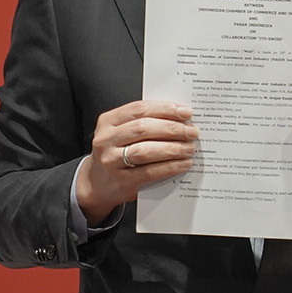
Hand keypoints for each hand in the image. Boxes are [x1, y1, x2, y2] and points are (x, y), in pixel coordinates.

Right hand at [77, 101, 197, 223]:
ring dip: (173, 148)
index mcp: (108, 121)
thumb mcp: (124, 133)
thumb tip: (183, 117)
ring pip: (145, 150)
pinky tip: (184, 163)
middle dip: (172, 129)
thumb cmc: (119, 152)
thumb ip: (147, 122)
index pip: (139, 109)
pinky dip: (170, 167)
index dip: (165, 109)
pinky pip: (149, 172)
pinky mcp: (121, 180)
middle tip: (193, 132)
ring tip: (190, 148)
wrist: (98, 183)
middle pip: (143, 129)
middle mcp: (106, 139)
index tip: (187, 112)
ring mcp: (111, 161)